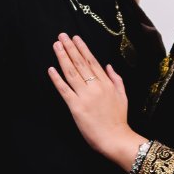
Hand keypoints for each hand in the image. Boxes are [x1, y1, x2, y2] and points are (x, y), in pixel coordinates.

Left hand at [48, 34, 142, 169]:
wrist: (116, 138)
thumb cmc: (119, 120)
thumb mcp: (123, 96)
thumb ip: (116, 79)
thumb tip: (109, 66)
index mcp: (106, 83)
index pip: (92, 61)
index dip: (82, 48)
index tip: (75, 38)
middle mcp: (95, 87)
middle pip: (80, 63)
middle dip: (70, 48)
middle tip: (62, 36)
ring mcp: (85, 96)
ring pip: (71, 72)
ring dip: (63, 57)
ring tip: (56, 46)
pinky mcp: (76, 107)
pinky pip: (64, 90)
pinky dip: (57, 79)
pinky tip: (51, 69)